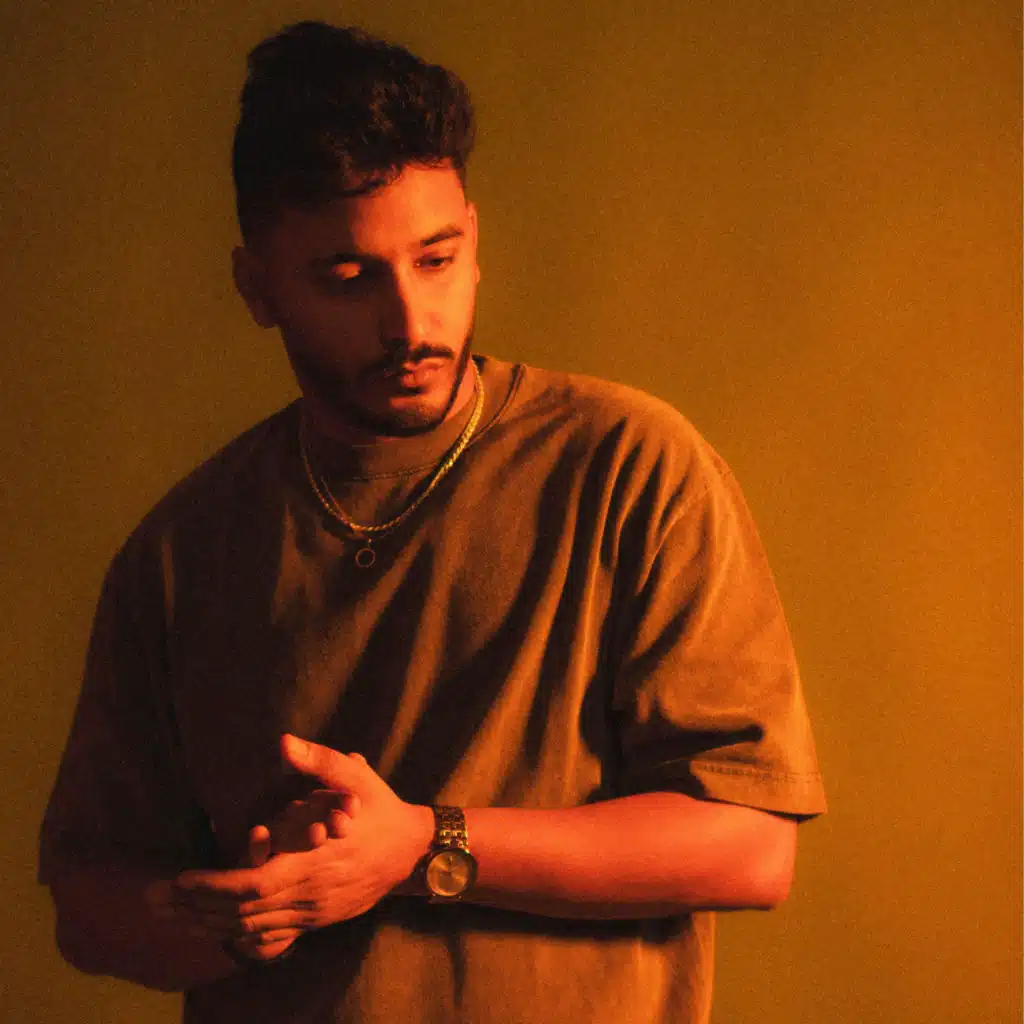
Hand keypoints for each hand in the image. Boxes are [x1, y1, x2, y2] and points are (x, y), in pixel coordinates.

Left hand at [170, 736, 432, 943]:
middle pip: (240, 913)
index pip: (251, 885)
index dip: (211, 887)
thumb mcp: (356, 777)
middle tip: (153, 899)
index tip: (178, 880)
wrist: (411, 851)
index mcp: (314, 862)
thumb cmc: (379, 809)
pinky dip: (234, 936)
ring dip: (207, 924)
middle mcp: (309, 894)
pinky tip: (211, 930)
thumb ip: (320, 761)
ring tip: (171, 914)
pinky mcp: (316, 921)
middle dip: (194, 908)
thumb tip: (285, 743)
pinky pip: (269, 938)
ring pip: (250, 930)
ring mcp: (312, 913)